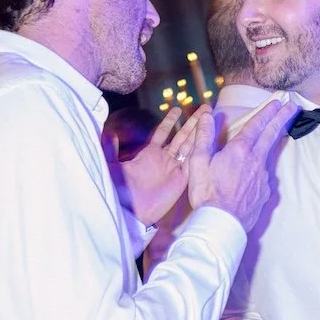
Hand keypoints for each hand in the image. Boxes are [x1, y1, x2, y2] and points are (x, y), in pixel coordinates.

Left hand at [113, 107, 198, 226]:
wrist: (131, 212)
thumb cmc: (120, 190)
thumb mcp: (113, 166)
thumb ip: (112, 149)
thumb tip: (110, 133)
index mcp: (149, 154)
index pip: (163, 133)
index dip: (170, 121)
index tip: (177, 108)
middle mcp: (165, 159)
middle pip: (182, 136)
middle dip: (192, 122)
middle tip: (203, 107)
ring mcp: (175, 169)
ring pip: (190, 145)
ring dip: (199, 131)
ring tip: (209, 117)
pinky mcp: (182, 178)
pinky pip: (193, 160)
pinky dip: (201, 148)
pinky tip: (208, 136)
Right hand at [186, 100, 296, 230]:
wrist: (221, 223)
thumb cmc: (207, 193)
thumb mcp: (198, 162)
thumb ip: (204, 136)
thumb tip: (208, 115)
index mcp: (239, 150)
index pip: (256, 125)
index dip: (267, 112)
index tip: (277, 102)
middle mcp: (255, 160)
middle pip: (272, 135)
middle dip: (283, 118)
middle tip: (293, 106)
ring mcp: (263, 177)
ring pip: (271, 154)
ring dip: (276, 139)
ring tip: (280, 130)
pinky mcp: (265, 191)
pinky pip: (266, 174)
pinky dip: (265, 165)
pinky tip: (260, 167)